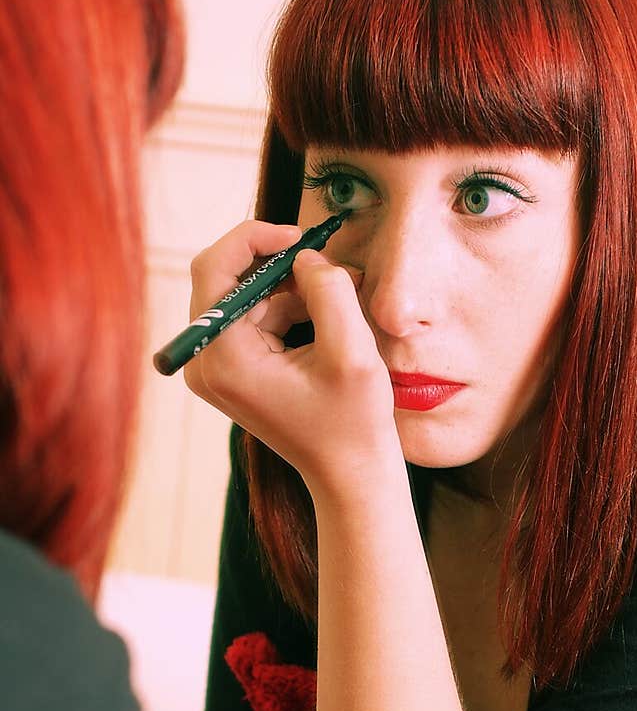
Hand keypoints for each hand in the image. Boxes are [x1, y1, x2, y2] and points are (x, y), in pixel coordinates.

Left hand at [183, 219, 399, 500]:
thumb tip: (307, 256)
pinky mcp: (234, 371)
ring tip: (345, 290)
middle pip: (226, 280)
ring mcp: (217, 369)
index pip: (214, 270)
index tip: (300, 235)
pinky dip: (290, 308)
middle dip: (279, 264)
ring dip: (293, 287)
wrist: (350, 475)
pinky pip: (255, 318)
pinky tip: (330, 315)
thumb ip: (329, 292)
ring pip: (247, 296)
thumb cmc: (354, 424)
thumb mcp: (352, 352)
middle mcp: (207, 362)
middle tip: (327, 263)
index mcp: (224, 359)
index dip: (253, 238)